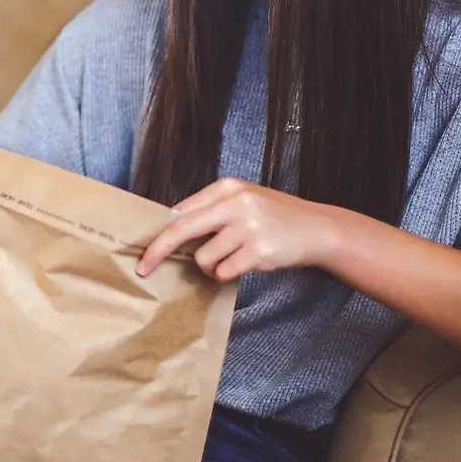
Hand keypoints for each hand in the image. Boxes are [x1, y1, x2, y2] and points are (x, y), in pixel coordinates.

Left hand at [136, 178, 336, 280]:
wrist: (317, 229)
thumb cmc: (274, 217)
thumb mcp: (244, 201)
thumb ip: (211, 210)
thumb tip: (171, 225)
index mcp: (227, 188)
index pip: (182, 211)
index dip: (159, 232)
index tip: (143, 249)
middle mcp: (236, 203)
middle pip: (182, 229)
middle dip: (159, 250)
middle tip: (143, 268)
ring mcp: (248, 226)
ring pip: (204, 257)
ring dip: (211, 267)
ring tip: (231, 259)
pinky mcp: (258, 251)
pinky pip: (224, 271)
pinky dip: (227, 274)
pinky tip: (245, 264)